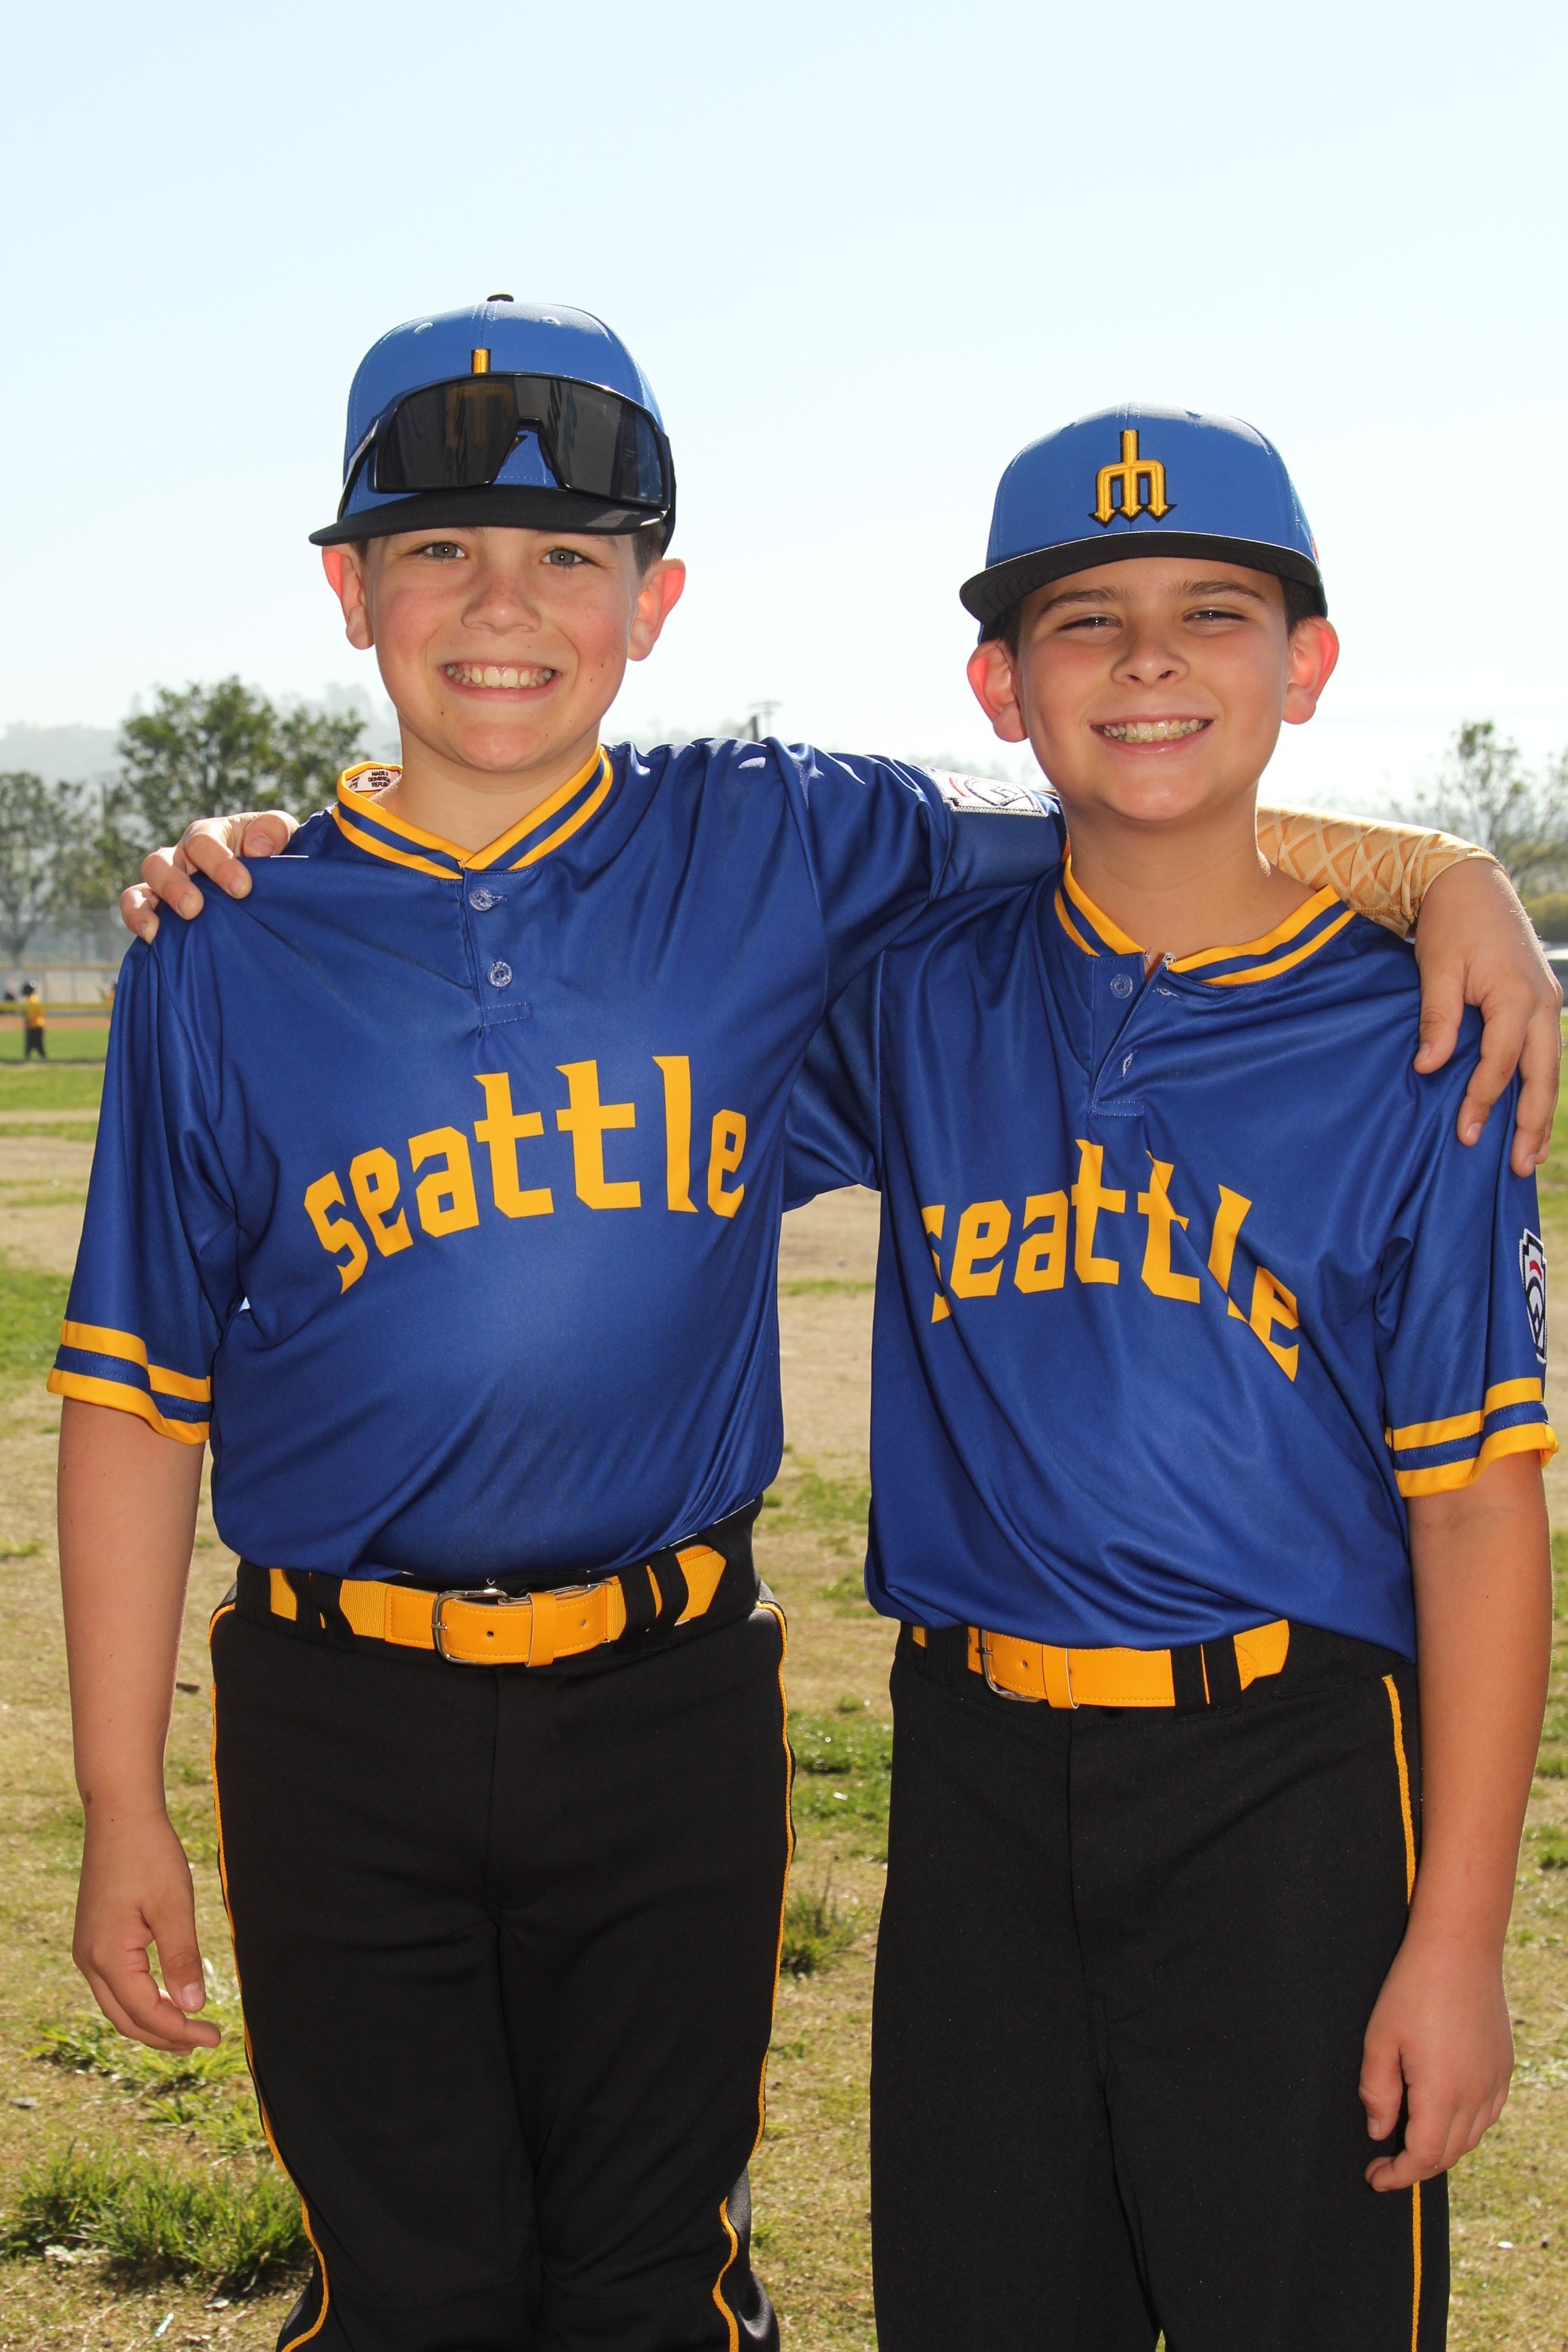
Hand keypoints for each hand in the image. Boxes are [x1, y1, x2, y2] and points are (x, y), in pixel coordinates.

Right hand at [73, 1808, 220, 2053]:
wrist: (120, 1817)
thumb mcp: (173, 1907)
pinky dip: (141, 2000)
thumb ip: (182, 1958)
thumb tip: (192, 2007)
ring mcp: (88, 1951)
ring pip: (118, 2005)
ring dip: (152, 2021)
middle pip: (127, 2018)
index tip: (215, 2037)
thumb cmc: (149, 1856)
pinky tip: (166, 1999)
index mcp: (106, 1957)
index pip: (146, 2013)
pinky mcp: (94, 1940)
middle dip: (165, 2036)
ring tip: (188, 2031)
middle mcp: (89, 1961)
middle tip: (205, 2042)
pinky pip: (115, 1985)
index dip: (180, 2031)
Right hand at [119, 811, 298, 942]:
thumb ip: (274, 830)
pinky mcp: (162, 906)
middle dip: (176, 885)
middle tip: (195, 908)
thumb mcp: (284, 836)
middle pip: (162, 861)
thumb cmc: (276, 857)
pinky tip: (151, 936)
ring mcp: (170, 880)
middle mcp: (185, 856)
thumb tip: (256, 848)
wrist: (275, 887)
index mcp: (212, 835)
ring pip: (145, 883)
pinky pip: (136, 905)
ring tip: (168, 926)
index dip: (218, 863)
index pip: (203, 840)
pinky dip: (137, 917)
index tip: (241, 888)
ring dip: (150, 903)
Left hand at [1359, 1930, 1511, 2189]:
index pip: (1423, 2157)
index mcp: (1442, 2092)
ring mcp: (1495, 2082)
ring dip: (1441, 2149)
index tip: (1374, 2178)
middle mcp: (1476, 2095)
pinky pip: (1487, 2115)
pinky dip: (1465, 2128)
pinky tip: (1444, 2116)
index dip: (1398, 2175)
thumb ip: (1376, 2091)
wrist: (1460, 1948)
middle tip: (1385, 2164)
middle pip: (1448, 2154)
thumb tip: (1380, 2132)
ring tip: (1410, 2140)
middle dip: (1416, 2167)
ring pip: (1470, 2138)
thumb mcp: (1379, 2038)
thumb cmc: (1412, 1989)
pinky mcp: (1504, 2067)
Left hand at [1411, 858, 1561, 1174]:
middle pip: (1541, 1075)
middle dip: (1531, 1124)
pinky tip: (1527, 1113)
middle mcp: (1541, 1003)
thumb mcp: (1436, 968)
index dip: (1483, 1100)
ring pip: (1549, 1069)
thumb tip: (1429, 1067)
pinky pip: (1543, 1054)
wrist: (1472, 885)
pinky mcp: (1540, 1003)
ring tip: (1531, 1156)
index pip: (1501, 1062)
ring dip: (1540, 1112)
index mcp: (1514, 995)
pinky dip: (1537, 1086)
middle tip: (1521, 1167)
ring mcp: (1546, 1003)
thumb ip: (1437, 1019)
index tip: (1466, 1134)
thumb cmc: (1450, 925)